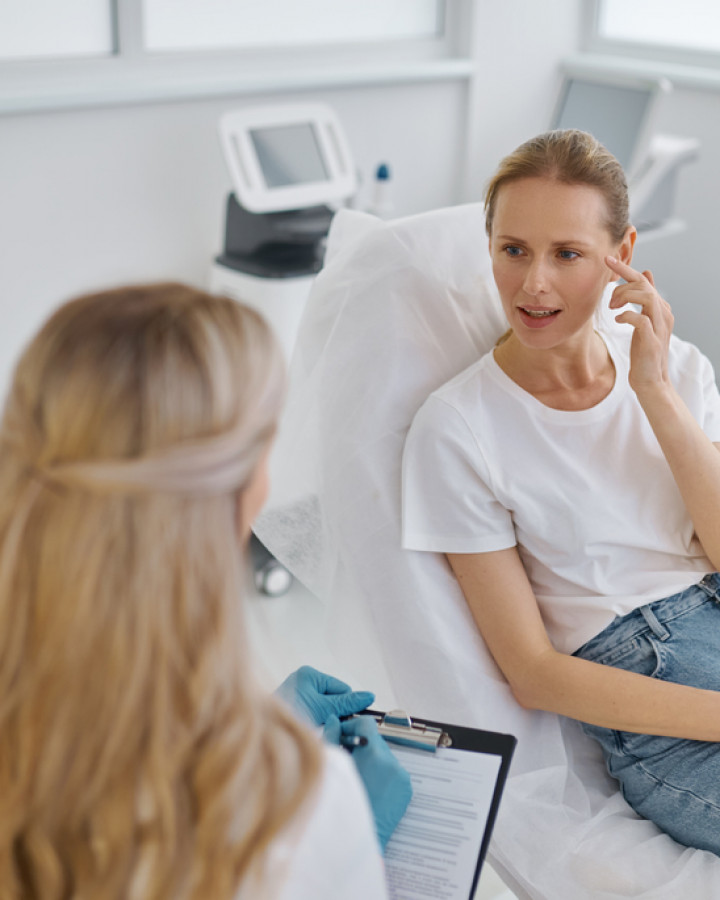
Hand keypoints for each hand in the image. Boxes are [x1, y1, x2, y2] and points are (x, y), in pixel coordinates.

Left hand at [275, 666, 374, 726]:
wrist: (265, 732)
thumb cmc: (289, 715)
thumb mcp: (323, 708)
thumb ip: (346, 703)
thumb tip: (368, 696)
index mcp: (310, 674)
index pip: (342, 688)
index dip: (347, 704)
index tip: (349, 719)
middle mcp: (303, 680)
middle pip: (334, 697)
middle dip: (335, 712)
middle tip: (329, 725)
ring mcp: (298, 693)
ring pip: (325, 706)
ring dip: (326, 718)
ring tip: (317, 727)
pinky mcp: (294, 705)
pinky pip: (315, 711)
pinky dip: (316, 721)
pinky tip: (311, 727)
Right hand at [324, 714, 412, 850]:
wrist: (357, 839)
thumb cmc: (341, 806)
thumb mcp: (333, 767)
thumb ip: (332, 739)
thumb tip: (334, 721)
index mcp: (373, 754)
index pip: (367, 724)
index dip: (352, 726)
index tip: (344, 735)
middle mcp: (392, 762)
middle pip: (375, 741)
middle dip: (360, 746)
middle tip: (346, 758)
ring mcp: (402, 776)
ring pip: (384, 757)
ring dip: (371, 761)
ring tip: (358, 777)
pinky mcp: (406, 789)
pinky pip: (393, 772)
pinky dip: (381, 775)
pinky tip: (370, 788)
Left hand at [606, 255, 674, 394]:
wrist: (651, 381)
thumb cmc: (644, 353)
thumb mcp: (644, 322)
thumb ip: (644, 300)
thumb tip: (646, 272)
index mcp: (660, 307)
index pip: (643, 280)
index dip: (625, 268)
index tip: (607, 259)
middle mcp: (663, 313)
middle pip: (643, 285)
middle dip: (622, 286)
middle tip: (609, 301)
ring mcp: (659, 326)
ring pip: (645, 296)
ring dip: (624, 298)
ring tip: (613, 308)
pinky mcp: (652, 339)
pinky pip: (640, 319)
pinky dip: (626, 315)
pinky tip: (618, 320)